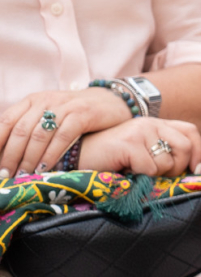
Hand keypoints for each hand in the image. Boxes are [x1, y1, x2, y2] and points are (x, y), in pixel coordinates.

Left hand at [0, 88, 133, 178]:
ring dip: (29, 158)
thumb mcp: (50, 115)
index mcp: (32, 100)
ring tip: (24, 175)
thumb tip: (6, 154)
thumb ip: (30, 128)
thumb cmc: (77, 114)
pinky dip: (51, 155)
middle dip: (10, 156)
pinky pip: (62, 137)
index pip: (6, 121)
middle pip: (20, 131)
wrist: (113, 101)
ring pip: (39, 135)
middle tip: (5, 175)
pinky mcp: (83, 114)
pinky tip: (45, 168)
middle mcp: (46, 101)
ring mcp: (65, 106)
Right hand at [78, 116, 200, 176]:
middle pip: (185, 147)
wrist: (76, 156)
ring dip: (155, 174)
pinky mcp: (129, 143)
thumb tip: (191, 170)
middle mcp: (151, 123)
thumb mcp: (141, 153)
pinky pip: (150, 169)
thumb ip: (162, 154)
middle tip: (158, 175)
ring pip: (168, 161)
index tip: (194, 169)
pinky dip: (140, 176)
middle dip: (177, 167)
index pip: (191, 131)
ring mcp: (140, 131)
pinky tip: (125, 170)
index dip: (198, 151)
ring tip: (136, 170)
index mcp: (156, 124)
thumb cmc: (109, 158)